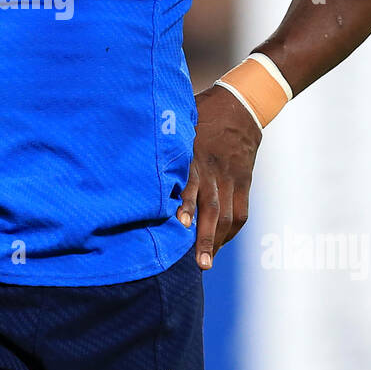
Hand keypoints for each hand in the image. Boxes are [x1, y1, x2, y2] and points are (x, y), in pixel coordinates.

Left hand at [177, 84, 261, 269]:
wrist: (241, 106)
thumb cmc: (200, 115)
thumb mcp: (179, 124)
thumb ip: (161, 144)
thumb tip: (126, 152)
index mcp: (194, 155)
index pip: (190, 182)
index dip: (186, 204)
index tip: (179, 224)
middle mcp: (214, 170)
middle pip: (213, 208)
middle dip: (205, 237)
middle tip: (199, 263)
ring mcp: (231, 178)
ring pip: (228, 214)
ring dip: (218, 240)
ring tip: (206, 262)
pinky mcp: (243, 182)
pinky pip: (241, 211)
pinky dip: (231, 230)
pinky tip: (219, 245)